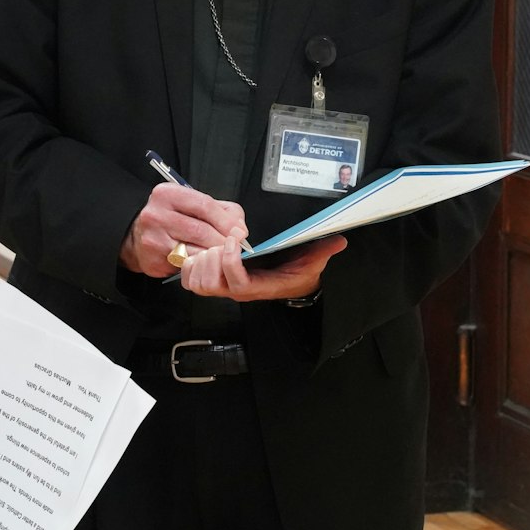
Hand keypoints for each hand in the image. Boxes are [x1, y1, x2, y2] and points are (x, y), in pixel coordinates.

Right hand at [119, 183, 248, 278]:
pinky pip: (186, 265)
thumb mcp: (192, 203)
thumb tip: (239, 228)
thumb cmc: (171, 217)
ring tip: (223, 255)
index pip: (204, 205)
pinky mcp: (153, 260)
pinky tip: (204, 262)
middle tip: (236, 246)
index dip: (227, 220)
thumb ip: (221, 210)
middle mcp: (156, 215)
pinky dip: (200, 265)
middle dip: (223, 240)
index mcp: (167, 194)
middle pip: (201, 230)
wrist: (137, 236)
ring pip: (195, 251)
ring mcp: (153, 239)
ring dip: (214, 256)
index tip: (240, 231)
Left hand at [180, 234, 347, 301]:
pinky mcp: (215, 282)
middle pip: (210, 285)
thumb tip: (339, 241)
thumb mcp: (313, 262)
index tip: (234, 238)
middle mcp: (238, 291)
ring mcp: (225, 288)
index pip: (238, 283)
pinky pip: (191, 280)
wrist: (290, 283)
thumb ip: (323, 252)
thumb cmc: (297, 273)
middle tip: (221, 239)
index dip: (231, 262)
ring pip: (198, 284)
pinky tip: (202, 250)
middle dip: (212, 259)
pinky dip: (190, 265)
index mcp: (260, 287)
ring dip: (200, 261)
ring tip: (213, 244)